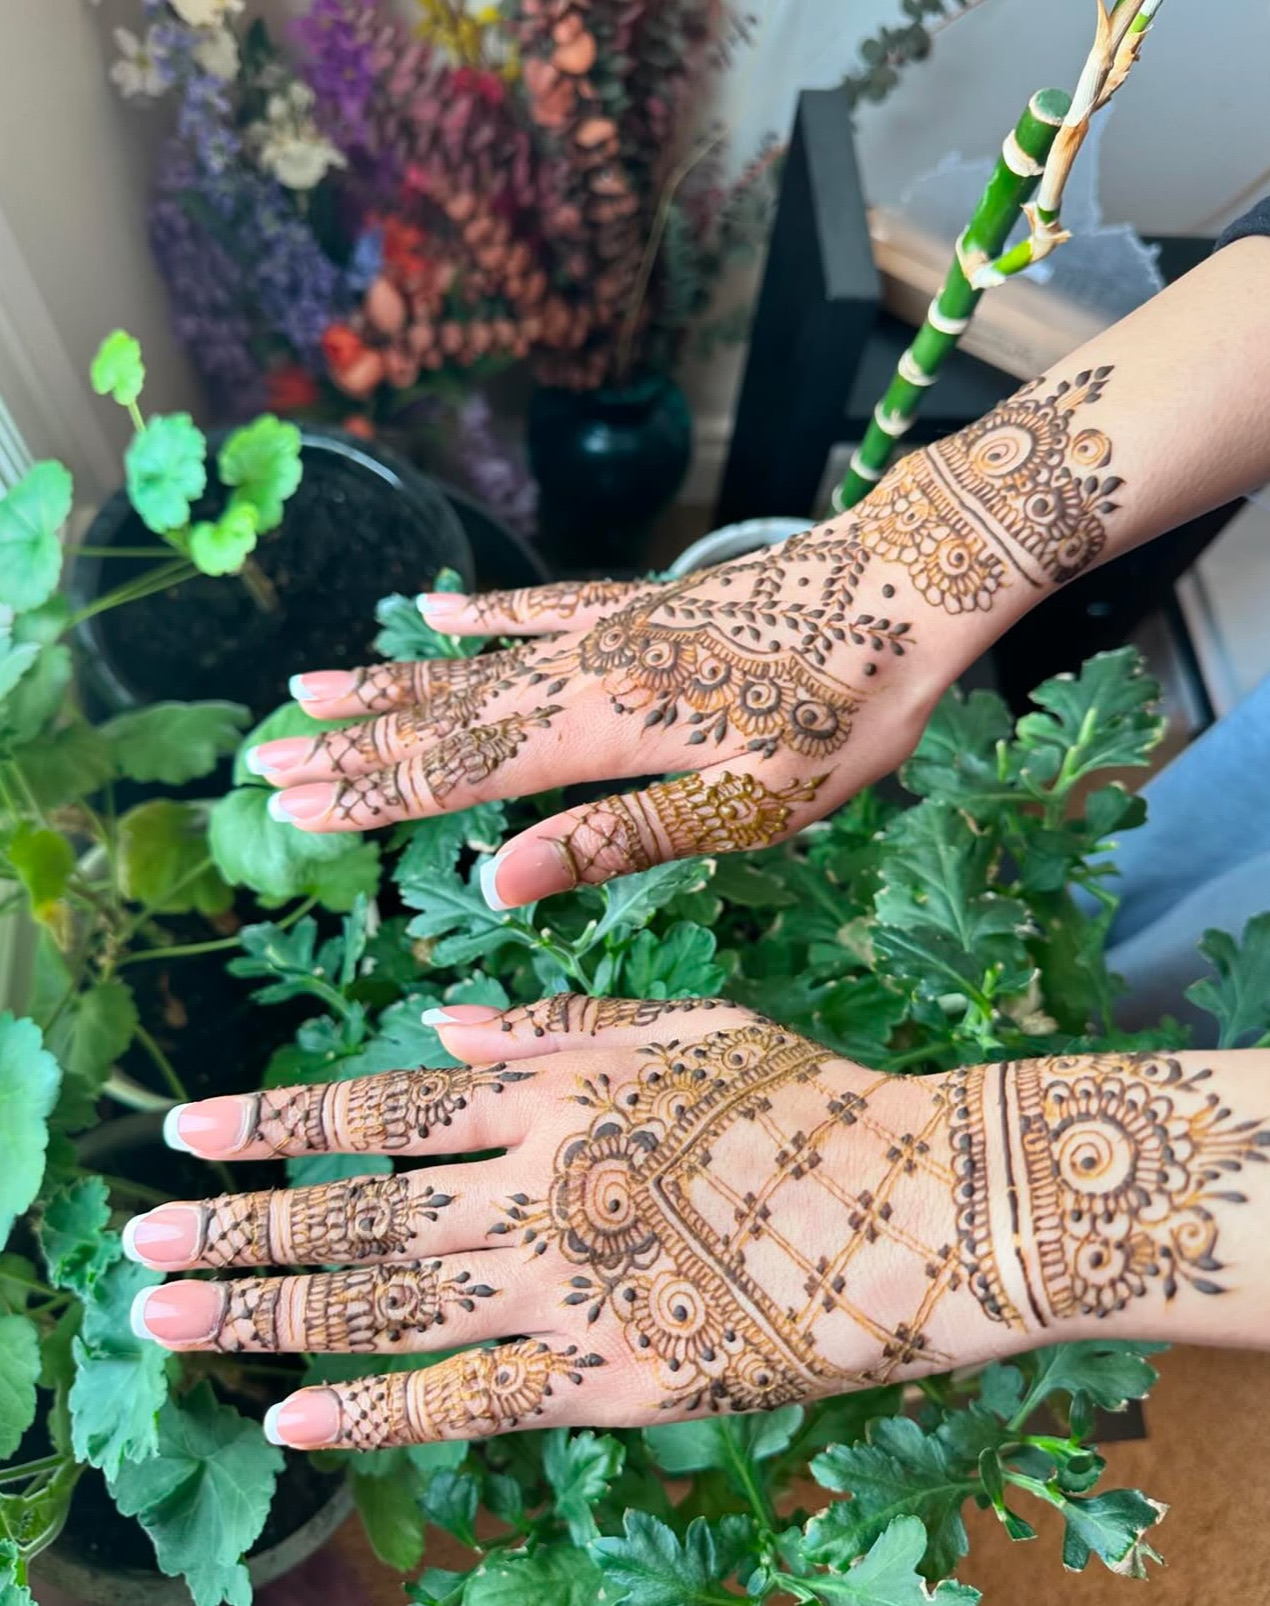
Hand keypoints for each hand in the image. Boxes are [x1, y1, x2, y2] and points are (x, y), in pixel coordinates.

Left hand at [121, 997, 1267, 1450]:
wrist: (916, 1203)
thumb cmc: (804, 1100)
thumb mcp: (684, 1026)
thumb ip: (558, 1025)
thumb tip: (439, 1027)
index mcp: (555, 1096)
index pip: (384, 1111)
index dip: (278, 1123)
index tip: (185, 1132)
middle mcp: (540, 1188)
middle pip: (361, 1218)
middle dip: (240, 1231)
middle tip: (138, 1248)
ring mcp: (569, 1288)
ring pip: (390, 1306)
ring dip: (273, 1315)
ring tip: (169, 1320)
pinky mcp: (610, 1379)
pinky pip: (472, 1400)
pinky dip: (379, 1409)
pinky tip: (292, 1417)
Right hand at [248, 375, 1125, 906]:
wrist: (911, 585)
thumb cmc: (847, 711)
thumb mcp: (749, 807)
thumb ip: (619, 840)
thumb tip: (497, 883)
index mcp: (603, 729)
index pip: (461, 771)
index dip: (375, 793)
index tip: (293, 806)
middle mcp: (584, 670)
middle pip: (446, 716)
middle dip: (355, 746)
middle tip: (265, 759)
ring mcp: (608, 628)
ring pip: (474, 664)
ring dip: (390, 684)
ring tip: (309, 686)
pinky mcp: (642, 605)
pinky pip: (538, 608)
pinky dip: (481, 613)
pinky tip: (436, 609)